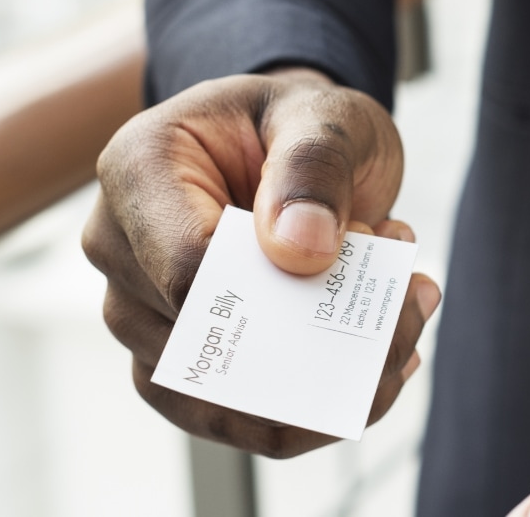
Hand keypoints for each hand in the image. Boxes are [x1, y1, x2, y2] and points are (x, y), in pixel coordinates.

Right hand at [83, 67, 439, 457]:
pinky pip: (229, 415)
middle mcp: (120, 246)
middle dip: (316, 343)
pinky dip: (309, 408)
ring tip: (401, 329)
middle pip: (202, 341)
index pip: (186, 265)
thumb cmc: (295, 124)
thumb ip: (314, 166)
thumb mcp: (325, 115)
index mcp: (139, 169)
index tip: (365, 258)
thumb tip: (301, 250)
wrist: (289, 145)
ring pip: (214, 396)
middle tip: (410, 305)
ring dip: (321, 385)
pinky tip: (377, 366)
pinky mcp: (174, 358)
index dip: (273, 294)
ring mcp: (139, 310)